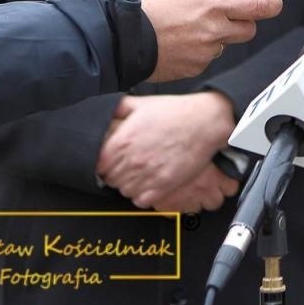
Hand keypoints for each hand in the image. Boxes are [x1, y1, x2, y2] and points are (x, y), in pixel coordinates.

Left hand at [97, 92, 234, 208]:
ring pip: (124, 191)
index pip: (98, 166)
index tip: (114, 159)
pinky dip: (142, 194)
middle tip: (130, 164)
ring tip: (141, 172)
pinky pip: (140, 201)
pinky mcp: (162, 186)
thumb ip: (118, 108)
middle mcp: (130, 162)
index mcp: (121, 142)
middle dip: (117, 173)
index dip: (105, 163)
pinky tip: (150, 181)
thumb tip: (105, 114)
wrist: (205, 122)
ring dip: (129, 184)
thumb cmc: (175, 112)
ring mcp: (146, 176)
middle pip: (110, 180)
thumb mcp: (143, 103)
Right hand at [137, 0, 282, 82]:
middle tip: (224, 15)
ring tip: (187, 29)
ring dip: (216, 37)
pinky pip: (208, 58)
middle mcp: (214, 30)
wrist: (122, 40)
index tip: (274, 2)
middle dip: (243, 22)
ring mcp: (206, 52)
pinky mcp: (196, 68)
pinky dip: (200, 51)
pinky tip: (179, 44)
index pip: (259, 6)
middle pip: (249, 30)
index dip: (272, 4)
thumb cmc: (150, 9)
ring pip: (225, 44)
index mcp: (213, 6)